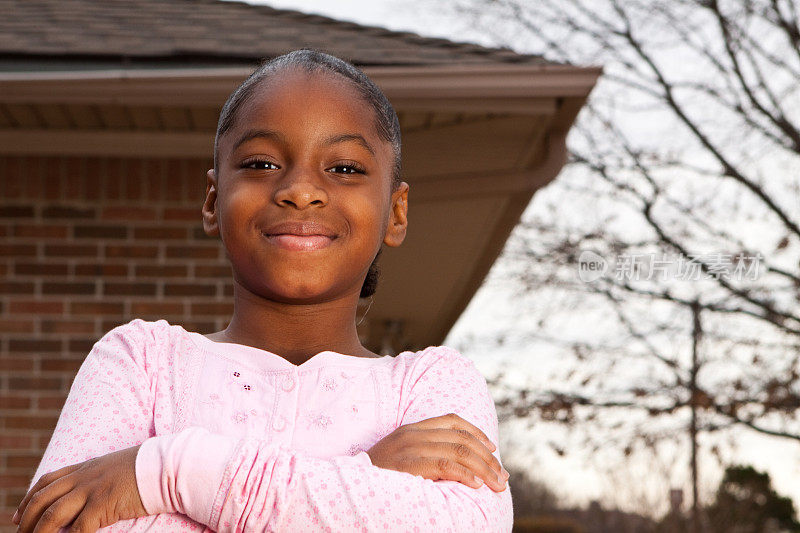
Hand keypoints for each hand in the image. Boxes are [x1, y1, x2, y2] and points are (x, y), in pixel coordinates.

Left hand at [12, 444, 148, 532]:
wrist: (166, 466)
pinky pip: (77, 528)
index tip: (18, 515)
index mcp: (86, 467)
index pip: (46, 481)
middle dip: (26, 519)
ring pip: (52, 514)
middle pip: (42, 499)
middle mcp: (84, 477)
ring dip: (39, 532)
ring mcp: (92, 490)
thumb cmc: (147, 469)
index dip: (28, 499)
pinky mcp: (102, 505)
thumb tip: (88, 493)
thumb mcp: (115, 467)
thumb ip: (98, 477)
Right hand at [366, 413, 509, 491]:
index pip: (452, 421)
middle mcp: (414, 433)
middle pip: (462, 438)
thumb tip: (457, 463)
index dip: (477, 433)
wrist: (350, 481)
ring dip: (483, 469)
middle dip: (488, 459)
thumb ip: (425, 451)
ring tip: (496, 484)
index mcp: (413, 428)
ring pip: (459, 451)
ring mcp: (411, 447)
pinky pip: (444, 465)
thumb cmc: (378, 474)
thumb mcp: (401, 455)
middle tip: (502, 477)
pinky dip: (465, 474)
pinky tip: (476, 485)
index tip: (493, 450)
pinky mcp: (409, 464)